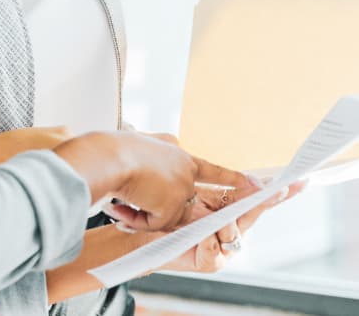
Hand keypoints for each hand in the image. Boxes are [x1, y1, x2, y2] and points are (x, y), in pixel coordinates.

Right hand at [54, 131, 249, 231]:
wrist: (108, 157)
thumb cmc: (113, 149)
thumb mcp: (141, 141)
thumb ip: (158, 149)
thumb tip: (169, 148)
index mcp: (178, 155)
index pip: (210, 170)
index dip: (232, 178)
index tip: (257, 184)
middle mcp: (185, 172)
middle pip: (184, 199)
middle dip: (173, 206)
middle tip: (167, 206)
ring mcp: (180, 190)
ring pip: (165, 215)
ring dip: (141, 212)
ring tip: (120, 198)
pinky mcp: (172, 207)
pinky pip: (154, 224)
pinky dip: (135, 219)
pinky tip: (121, 206)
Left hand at [161, 179, 305, 271]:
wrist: (145, 234)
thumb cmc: (167, 212)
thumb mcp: (190, 194)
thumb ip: (216, 187)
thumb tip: (241, 181)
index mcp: (226, 208)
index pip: (254, 197)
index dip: (275, 190)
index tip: (298, 180)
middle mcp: (230, 228)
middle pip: (252, 214)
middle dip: (265, 201)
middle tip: (278, 189)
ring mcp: (222, 247)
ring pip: (234, 235)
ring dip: (226, 226)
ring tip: (212, 222)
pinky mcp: (209, 262)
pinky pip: (215, 254)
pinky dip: (210, 245)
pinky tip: (205, 239)